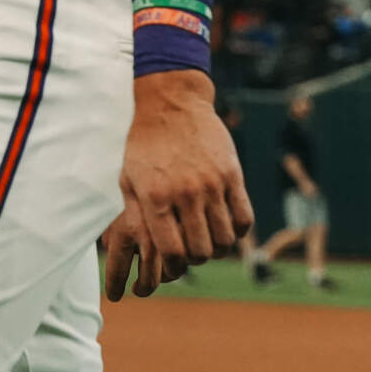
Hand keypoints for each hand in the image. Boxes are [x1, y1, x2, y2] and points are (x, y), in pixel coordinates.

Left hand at [101, 71, 251, 300]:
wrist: (169, 103)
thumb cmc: (142, 143)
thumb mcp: (126, 178)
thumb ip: (134, 214)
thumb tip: (139, 250)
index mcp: (155, 197)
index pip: (172, 252)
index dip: (175, 268)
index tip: (174, 266)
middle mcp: (186, 193)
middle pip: (201, 251)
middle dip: (196, 259)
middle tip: (191, 253)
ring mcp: (212, 184)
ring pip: (225, 239)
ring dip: (218, 248)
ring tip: (208, 242)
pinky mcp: (232, 174)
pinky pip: (244, 219)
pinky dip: (237, 231)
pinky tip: (225, 226)